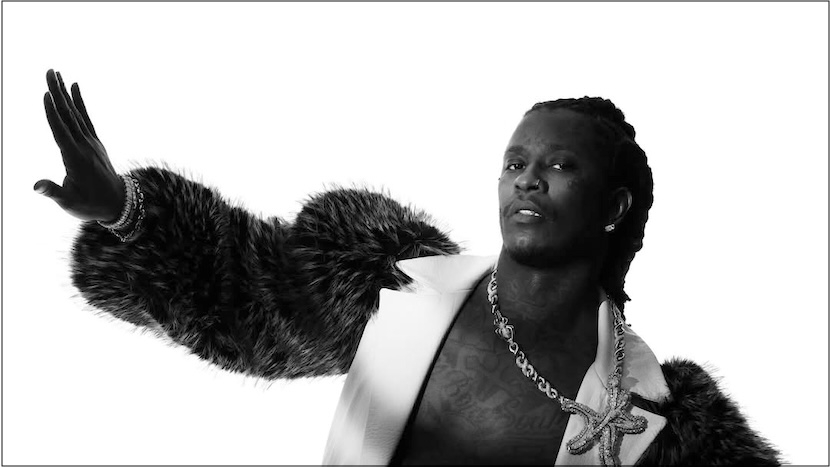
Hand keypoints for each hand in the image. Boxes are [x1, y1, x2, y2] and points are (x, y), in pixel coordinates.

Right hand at [35, 69, 124, 221]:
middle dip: (57, 92)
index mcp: (75, 158)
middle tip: (49, 71)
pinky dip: (79, 102)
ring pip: (75, 113)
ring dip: (65, 92)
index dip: (52, 113)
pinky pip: (86, 118)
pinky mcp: (95, 142)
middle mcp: (85, 146)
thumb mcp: (69, 202)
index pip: (61, 131)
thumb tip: (36, 187)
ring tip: (56, 73)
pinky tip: (74, 86)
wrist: (118, 203)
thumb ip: (53, 192)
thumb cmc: (89, 205)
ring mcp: (91, 142)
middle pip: (68, 115)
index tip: (46, 94)